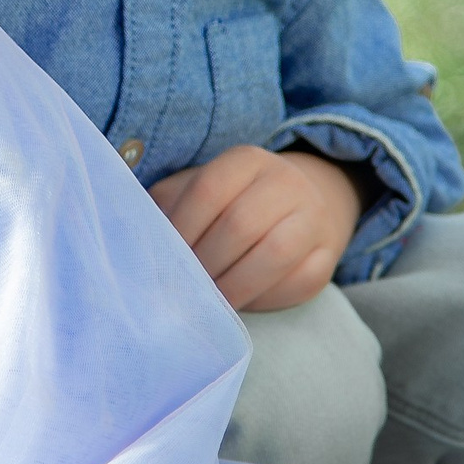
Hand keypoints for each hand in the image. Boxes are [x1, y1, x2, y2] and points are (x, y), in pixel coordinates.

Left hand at [150, 143, 364, 313]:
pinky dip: (265, 298)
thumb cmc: (231, 204)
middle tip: (184, 288)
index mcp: (246, 160)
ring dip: (234, 286)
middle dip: (206, 263)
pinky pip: (299, 282)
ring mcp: (313, 217)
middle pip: (241, 224)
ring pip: (275, 254)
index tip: (164, 260)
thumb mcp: (198, 190)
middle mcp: (286, 181)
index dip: (181, 229)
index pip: (208, 189)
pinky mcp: (328, 256)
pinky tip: (241, 303)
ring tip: (209, 302)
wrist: (301, 205)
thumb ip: (168, 208)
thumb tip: (135, 242)